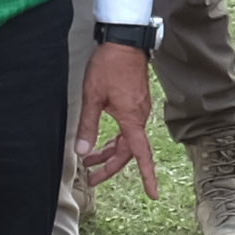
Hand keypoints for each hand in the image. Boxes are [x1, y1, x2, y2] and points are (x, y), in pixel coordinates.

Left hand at [76, 40, 159, 197]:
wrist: (124, 40)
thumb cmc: (109, 65)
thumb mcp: (92, 96)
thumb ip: (88, 125)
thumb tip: (82, 151)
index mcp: (131, 119)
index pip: (140, 155)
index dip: (147, 176)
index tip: (152, 194)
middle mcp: (139, 117)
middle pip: (128, 151)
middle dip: (110, 166)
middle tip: (91, 177)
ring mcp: (139, 109)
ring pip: (127, 140)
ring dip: (110, 151)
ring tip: (89, 159)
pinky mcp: (136, 102)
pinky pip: (128, 128)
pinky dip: (115, 138)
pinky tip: (103, 138)